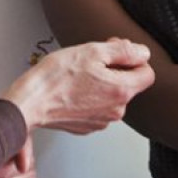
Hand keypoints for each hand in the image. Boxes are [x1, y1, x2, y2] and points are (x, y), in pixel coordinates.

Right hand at [2, 38, 154, 133]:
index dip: (134, 59)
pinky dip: (90, 96)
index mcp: (121, 91)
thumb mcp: (92, 51)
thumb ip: (123, 51)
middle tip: (92, 60)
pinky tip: (73, 88)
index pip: (148, 74)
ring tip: (79, 75)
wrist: (29, 104)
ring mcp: (101, 121)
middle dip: (116, 70)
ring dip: (102, 83)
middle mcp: (116, 110)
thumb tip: (143, 53)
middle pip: (129, 84)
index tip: (116, 53)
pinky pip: (98, 107)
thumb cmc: (55, 78)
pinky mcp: (88, 126)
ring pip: (112, 95)